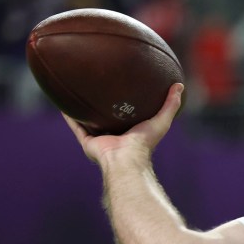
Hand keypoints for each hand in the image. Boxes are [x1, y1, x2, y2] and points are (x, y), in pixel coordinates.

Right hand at [63, 83, 184, 164]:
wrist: (126, 158)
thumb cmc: (145, 142)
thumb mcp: (162, 120)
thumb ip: (171, 104)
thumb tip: (180, 85)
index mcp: (130, 132)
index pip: (127, 116)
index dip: (125, 103)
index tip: (124, 88)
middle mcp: (113, 135)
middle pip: (106, 118)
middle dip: (103, 106)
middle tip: (99, 86)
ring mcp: (99, 139)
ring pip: (89, 121)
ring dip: (83, 110)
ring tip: (77, 92)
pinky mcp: (87, 142)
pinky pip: (76, 126)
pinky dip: (69, 116)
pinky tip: (63, 103)